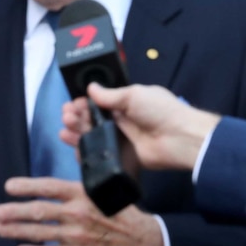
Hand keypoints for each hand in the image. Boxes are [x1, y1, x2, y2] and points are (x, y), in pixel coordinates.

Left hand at [0, 177, 163, 245]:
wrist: (143, 242)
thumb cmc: (121, 212)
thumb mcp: (102, 190)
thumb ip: (78, 186)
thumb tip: (53, 183)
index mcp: (82, 194)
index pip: (48, 187)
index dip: (26, 187)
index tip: (9, 186)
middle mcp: (77, 214)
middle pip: (38, 212)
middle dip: (14, 212)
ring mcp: (76, 237)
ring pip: (39, 233)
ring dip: (16, 231)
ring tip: (0, 228)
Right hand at [62, 83, 219, 170]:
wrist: (180, 138)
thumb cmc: (159, 111)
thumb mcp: (133, 95)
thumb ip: (110, 95)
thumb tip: (90, 88)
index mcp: (125, 103)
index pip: (98, 103)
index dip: (83, 103)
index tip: (71, 105)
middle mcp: (120, 121)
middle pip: (92, 120)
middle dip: (76, 117)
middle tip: (66, 117)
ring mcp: (120, 140)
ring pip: (93, 137)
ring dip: (77, 133)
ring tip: (65, 131)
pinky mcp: (122, 158)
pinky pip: (101, 156)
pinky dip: (86, 153)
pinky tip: (74, 149)